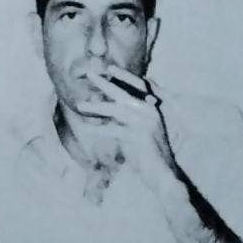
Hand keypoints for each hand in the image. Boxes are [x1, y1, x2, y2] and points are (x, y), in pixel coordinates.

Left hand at [78, 66, 177, 192]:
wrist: (163, 174)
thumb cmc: (147, 155)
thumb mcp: (137, 131)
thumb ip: (126, 118)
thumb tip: (106, 108)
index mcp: (152, 108)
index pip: (138, 86)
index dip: (123, 76)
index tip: (108, 68)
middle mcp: (151, 112)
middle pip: (124, 93)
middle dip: (105, 83)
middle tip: (89, 73)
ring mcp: (146, 123)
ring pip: (117, 110)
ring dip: (96, 107)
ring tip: (80, 105)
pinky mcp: (140, 135)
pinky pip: (114, 130)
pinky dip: (99, 129)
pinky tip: (86, 127)